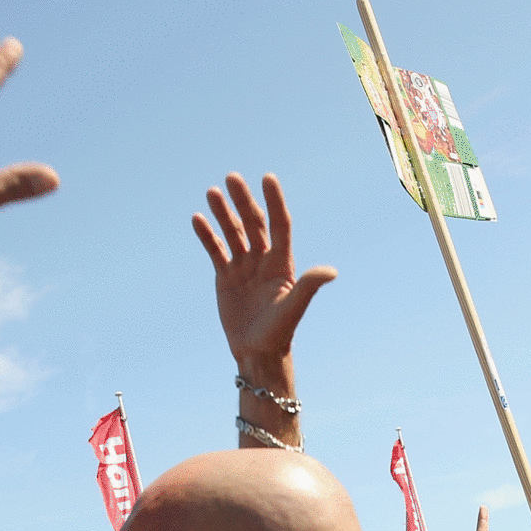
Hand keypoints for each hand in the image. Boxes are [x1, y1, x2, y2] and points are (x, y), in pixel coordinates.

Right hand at [193, 173, 336, 374]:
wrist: (256, 353)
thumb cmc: (279, 333)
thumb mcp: (294, 308)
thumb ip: (309, 286)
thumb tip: (332, 272)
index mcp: (281, 263)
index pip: (279, 225)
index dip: (274, 202)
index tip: (267, 178)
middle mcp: (263, 260)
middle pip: (253, 223)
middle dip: (243, 200)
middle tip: (232, 177)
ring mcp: (243, 267)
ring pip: (233, 233)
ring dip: (223, 213)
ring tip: (212, 192)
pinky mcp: (226, 277)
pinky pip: (215, 250)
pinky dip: (207, 235)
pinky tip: (198, 219)